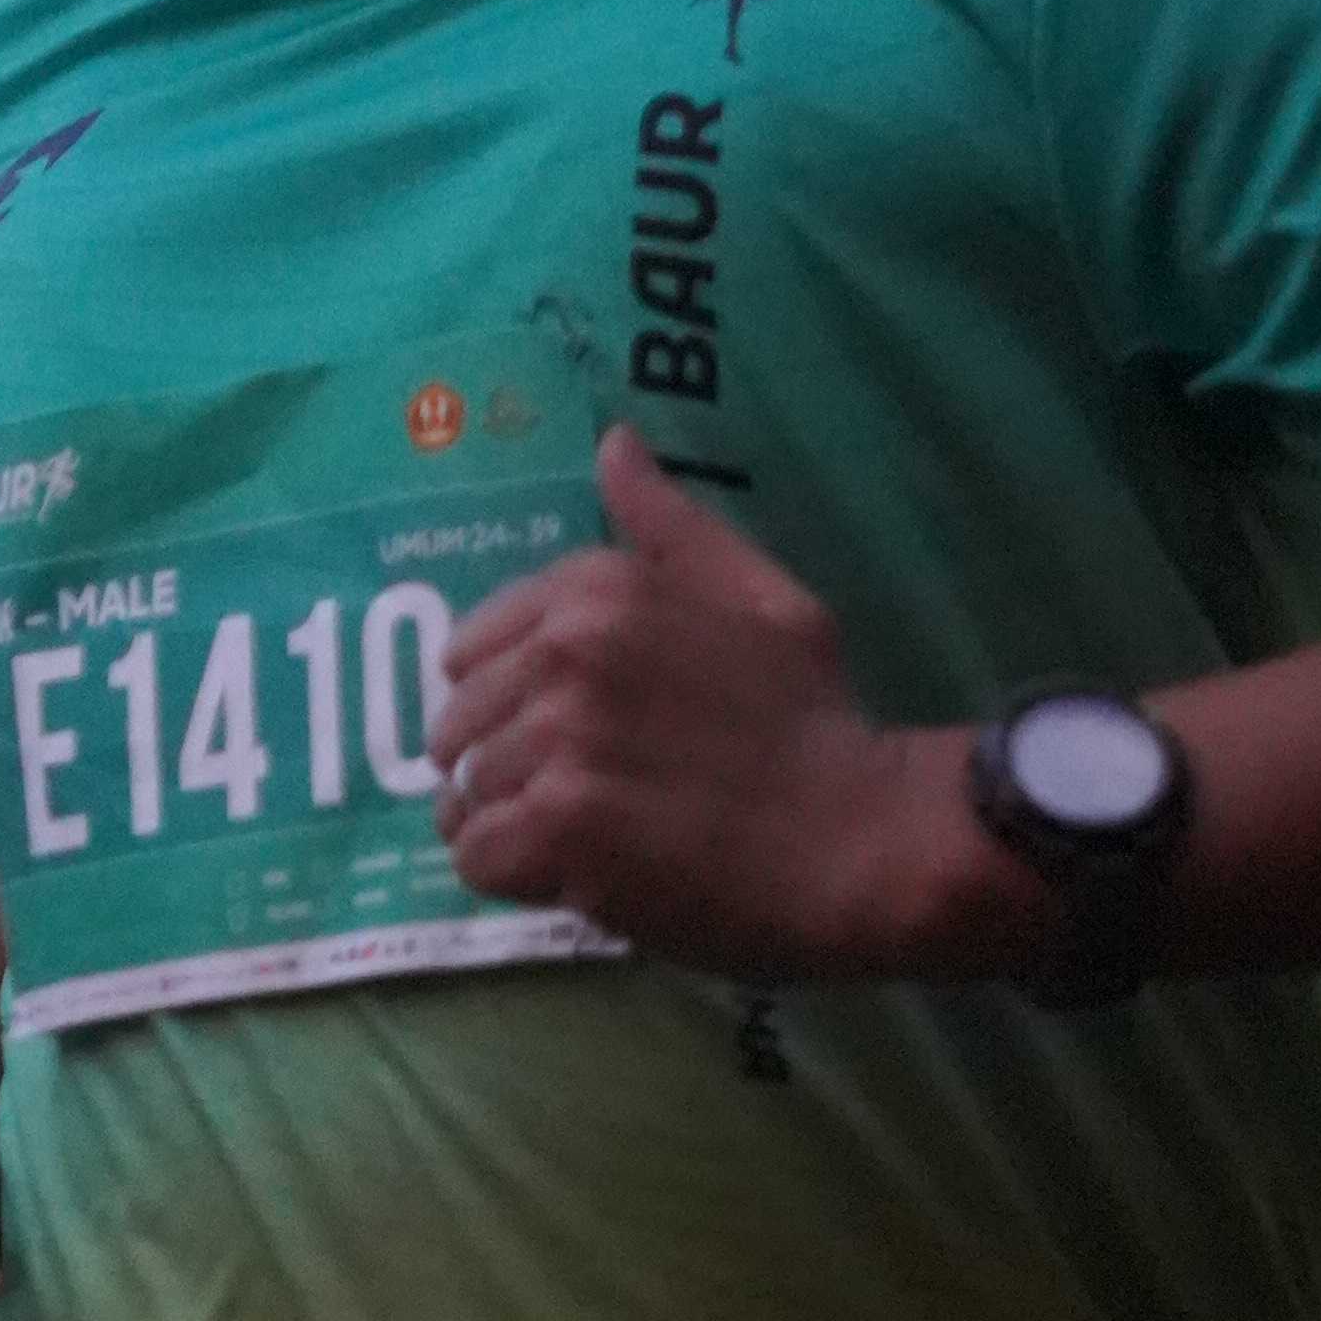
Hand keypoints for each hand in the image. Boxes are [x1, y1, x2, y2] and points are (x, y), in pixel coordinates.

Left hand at [431, 429, 986, 981]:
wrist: (861, 836)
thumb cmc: (815, 721)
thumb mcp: (759, 595)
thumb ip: (669, 527)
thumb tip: (612, 443)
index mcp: (600, 588)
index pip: (472, 645)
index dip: (509, 699)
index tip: (565, 731)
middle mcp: (566, 650)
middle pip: (459, 723)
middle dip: (504, 764)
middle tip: (583, 795)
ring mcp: (558, 738)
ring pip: (465, 793)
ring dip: (513, 825)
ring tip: (586, 840)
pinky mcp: (559, 827)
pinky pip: (478, 856)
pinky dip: (517, 877)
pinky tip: (577, 875)